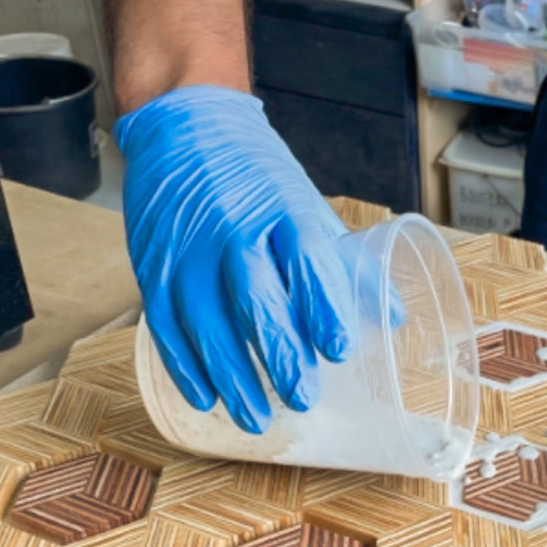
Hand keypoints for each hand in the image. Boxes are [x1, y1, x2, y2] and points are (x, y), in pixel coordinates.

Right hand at [116, 85, 352, 432]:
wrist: (182, 127)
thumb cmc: (255, 177)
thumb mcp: (306, 206)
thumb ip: (346, 265)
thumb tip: (393, 318)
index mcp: (282, 209)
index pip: (307, 259)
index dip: (324, 307)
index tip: (338, 350)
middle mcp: (232, 229)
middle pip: (255, 297)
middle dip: (280, 353)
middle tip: (304, 397)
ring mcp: (187, 251)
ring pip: (206, 323)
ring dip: (233, 377)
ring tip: (257, 419)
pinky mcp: (153, 268)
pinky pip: (166, 326)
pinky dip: (186, 367)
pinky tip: (206, 398)